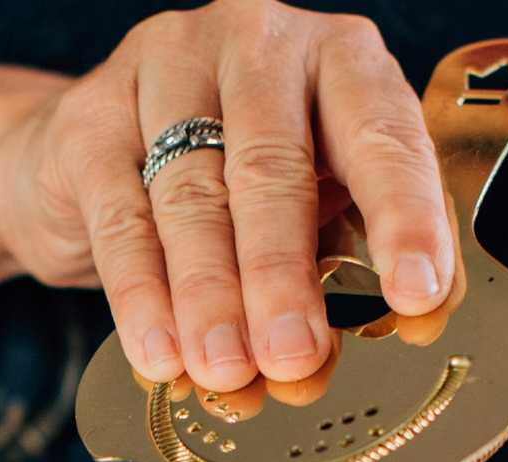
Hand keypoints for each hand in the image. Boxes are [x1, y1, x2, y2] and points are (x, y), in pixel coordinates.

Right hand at [0, 0, 454, 390]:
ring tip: (227, 372)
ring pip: (192, 196)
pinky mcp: (90, 117)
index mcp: (341, 63)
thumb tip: (410, 328)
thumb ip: (362, 259)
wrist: (99, 161)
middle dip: (284, 277)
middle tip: (293, 357)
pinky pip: (120, 218)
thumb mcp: (320, 209)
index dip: (405, 219)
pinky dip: (141, 296)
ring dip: (211, 298)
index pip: (384, 137)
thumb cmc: (238, 190)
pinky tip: (160, 355)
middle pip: (273, 169)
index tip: (417, 298)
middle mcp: (258, 44)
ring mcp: (167, 68)